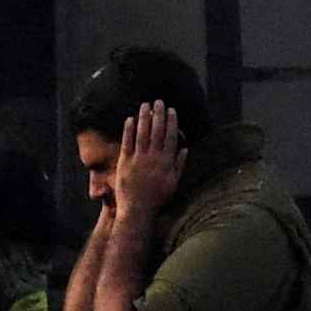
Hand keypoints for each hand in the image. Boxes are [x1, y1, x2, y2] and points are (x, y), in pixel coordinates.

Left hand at [109, 101, 187, 220]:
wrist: (138, 209)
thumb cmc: (158, 197)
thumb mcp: (173, 182)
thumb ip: (179, 165)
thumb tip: (185, 148)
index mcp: (167, 162)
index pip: (170, 137)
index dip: (171, 122)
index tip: (171, 110)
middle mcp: (153, 158)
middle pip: (157, 132)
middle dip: (158, 115)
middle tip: (158, 101)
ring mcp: (138, 159)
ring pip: (142, 134)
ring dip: (144, 118)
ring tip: (145, 105)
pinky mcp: (124, 162)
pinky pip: (127, 142)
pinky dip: (129, 130)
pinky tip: (130, 119)